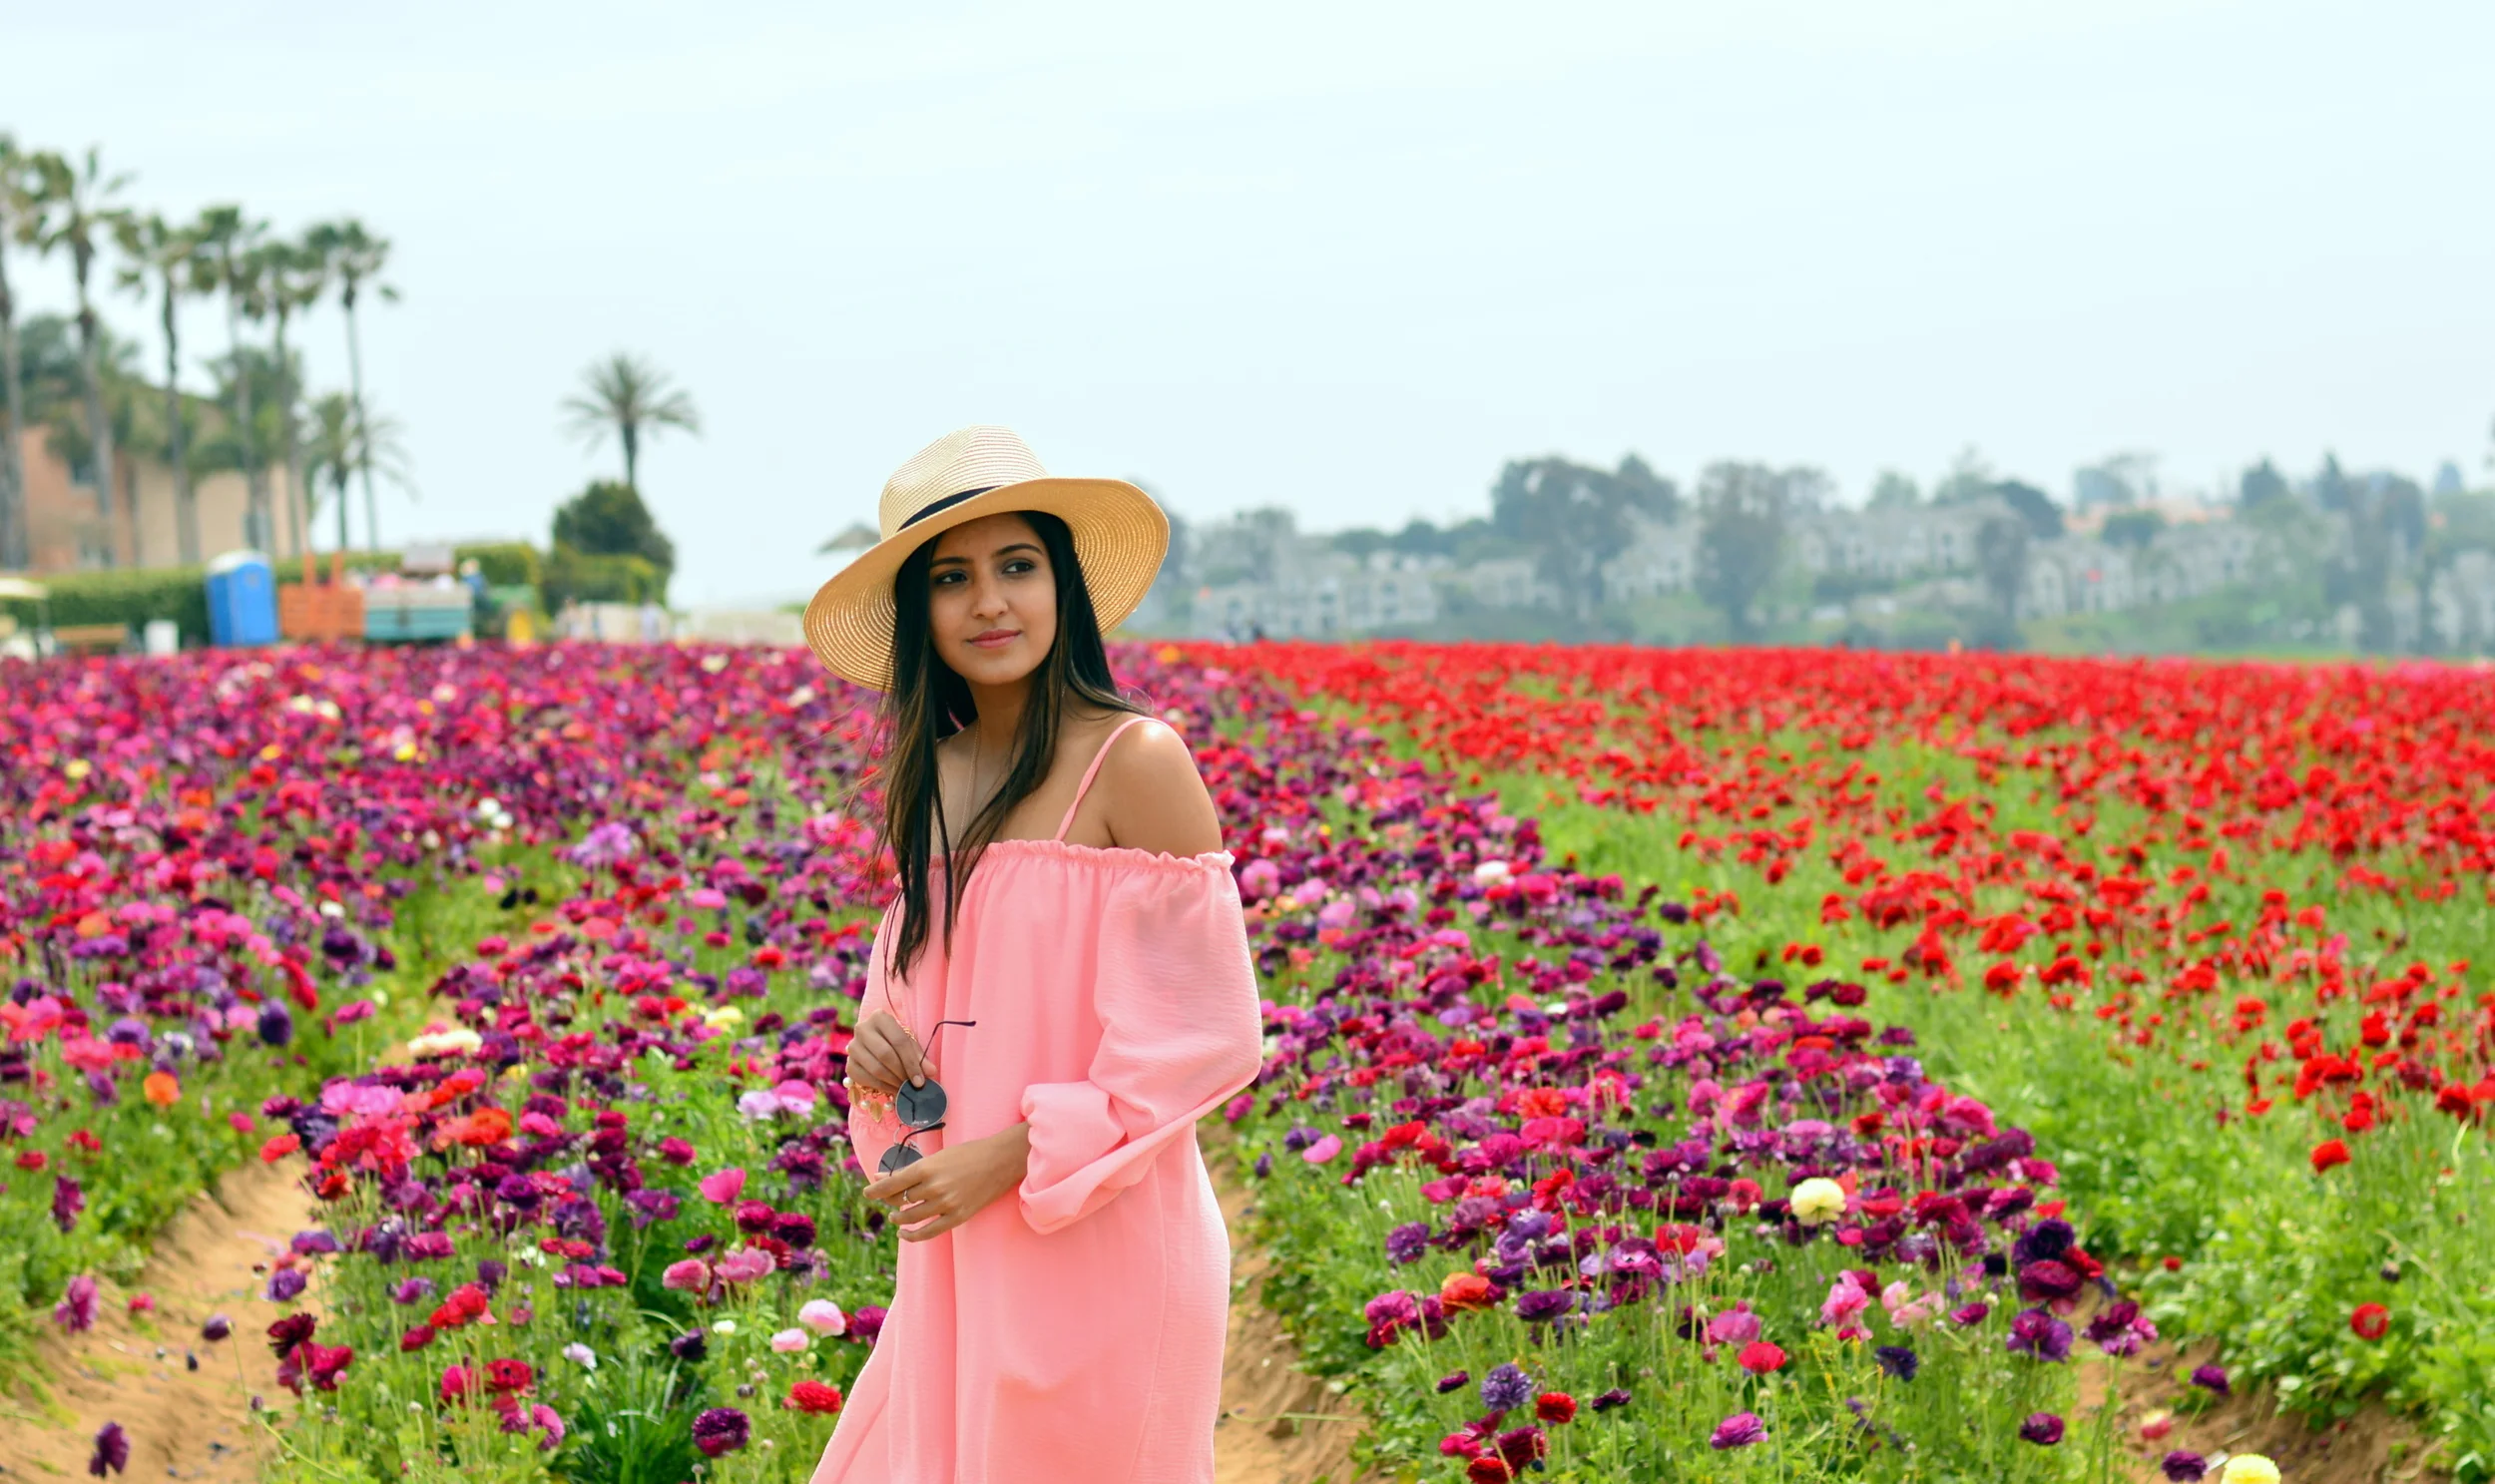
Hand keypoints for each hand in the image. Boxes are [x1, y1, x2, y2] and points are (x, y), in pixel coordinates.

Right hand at [845, 1009, 929, 1098]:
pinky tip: (893, 1090)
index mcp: (879, 1017)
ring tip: (906, 1089)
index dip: (911, 1062)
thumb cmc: (896, 1041)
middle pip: (885, 1055)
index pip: (899, 1041)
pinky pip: (865, 1079)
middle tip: (913, 1086)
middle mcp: (862, 1029)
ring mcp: (852, 1046)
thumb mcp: (909, 1043)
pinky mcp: (849, 1064)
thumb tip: (931, 1072)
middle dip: (902, 1073)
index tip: (921, 1080)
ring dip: (893, 1082)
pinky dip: (881, 1087)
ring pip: (875, 1068)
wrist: (875, 1043)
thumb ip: (920, 1057)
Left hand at [860, 1122, 1030, 1241]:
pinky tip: (904, 1233)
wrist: (1001, 1161)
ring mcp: (946, 1203)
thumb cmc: (969, 1153)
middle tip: (889, 1200)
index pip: (892, 1182)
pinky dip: (913, 1235)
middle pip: (900, 1200)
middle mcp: (934, 1186)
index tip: (868, 1192)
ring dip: (899, 1217)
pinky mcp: (958, 1216)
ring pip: (911, 1216)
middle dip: (890, 1201)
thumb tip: (882, 1177)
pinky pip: (929, 1232)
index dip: (876, 1189)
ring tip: (896, 1216)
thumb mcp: (938, 1155)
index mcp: (927, 1167)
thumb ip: (911, 1169)